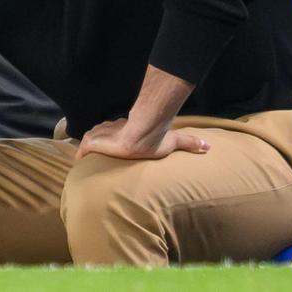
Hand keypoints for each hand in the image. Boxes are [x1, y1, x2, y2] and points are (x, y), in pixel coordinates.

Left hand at [75, 118, 209, 160]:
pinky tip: (82, 165)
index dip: (114, 138)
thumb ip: (189, 142)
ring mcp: (100, 133)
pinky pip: (83, 149)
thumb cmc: (154, 139)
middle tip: (100, 157)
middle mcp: (110, 127)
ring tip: (89, 163)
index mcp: (125, 126)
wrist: (140, 136)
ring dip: (90, 150)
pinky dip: (82, 156)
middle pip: (101, 135)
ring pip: (91, 140)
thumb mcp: (172, 141)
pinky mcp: (93, 141)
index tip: (115, 147)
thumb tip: (208, 146)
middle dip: (100, 144)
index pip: (116, 130)